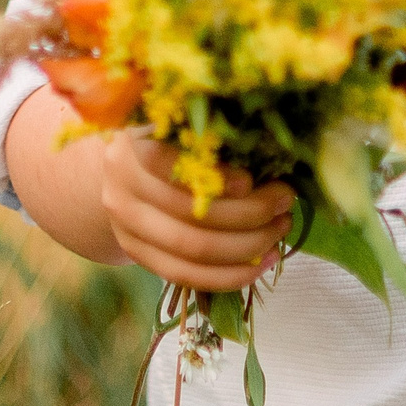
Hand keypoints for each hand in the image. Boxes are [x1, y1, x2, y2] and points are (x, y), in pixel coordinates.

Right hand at [99, 131, 295, 291]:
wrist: (121, 174)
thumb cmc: (167, 143)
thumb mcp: (181, 130)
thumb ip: (214, 140)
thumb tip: (275, 156)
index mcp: (133, 148)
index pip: (168, 164)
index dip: (212, 177)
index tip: (250, 181)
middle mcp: (123, 190)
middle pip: (190, 214)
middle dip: (250, 213)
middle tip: (284, 201)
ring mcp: (127, 228)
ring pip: (193, 249)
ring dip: (248, 245)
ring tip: (280, 228)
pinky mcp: (138, 256)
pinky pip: (187, 276)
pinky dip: (231, 275)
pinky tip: (263, 262)